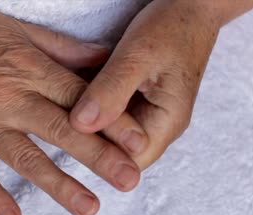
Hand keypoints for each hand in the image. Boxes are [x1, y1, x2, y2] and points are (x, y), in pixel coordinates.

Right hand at [0, 1, 141, 214]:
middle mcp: (8, 97)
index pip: (79, 98)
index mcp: (27, 67)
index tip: (139, 143)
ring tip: (90, 208)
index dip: (112, 120)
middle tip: (130, 181)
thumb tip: (103, 58)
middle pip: (62, 130)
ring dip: (59, 185)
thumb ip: (62, 48)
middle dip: (99, 157)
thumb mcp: (15, 28)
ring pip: (26, 157)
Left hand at [70, 0, 223, 168]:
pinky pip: (109, 115)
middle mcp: (158, 125)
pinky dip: (92, 105)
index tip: (68, 128)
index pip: (127, 161)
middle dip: (88, 136)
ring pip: (109, 134)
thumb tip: (81, 125)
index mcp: (167, 122)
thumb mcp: (138, 55)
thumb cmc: (170, 26)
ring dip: (88, 120)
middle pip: (116, 151)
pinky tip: (76, 91)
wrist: (189, 7)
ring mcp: (146, 115)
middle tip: (63, 113)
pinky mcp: (135, 102)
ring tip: (67, 101)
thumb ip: (111, 91)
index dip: (96, 151)